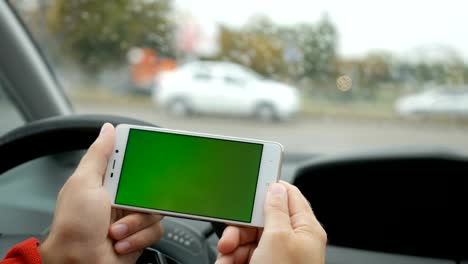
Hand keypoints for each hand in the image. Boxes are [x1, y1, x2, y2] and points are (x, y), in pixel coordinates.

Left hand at [39, 123, 163, 262]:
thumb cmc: (73, 227)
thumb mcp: (83, 183)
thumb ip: (98, 155)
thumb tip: (107, 130)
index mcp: (106, 182)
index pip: (131, 162)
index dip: (140, 160)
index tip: (147, 159)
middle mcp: (120, 199)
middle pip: (149, 187)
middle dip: (140, 198)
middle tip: (126, 202)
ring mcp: (131, 218)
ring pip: (155, 210)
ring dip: (136, 223)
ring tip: (115, 230)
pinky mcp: (140, 236)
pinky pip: (156, 230)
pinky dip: (139, 237)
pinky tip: (121, 241)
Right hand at [217, 181, 326, 263]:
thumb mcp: (278, 239)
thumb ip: (275, 210)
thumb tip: (275, 188)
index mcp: (304, 228)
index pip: (288, 196)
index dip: (268, 189)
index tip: (248, 190)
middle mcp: (291, 241)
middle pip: (261, 220)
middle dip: (240, 229)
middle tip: (230, 240)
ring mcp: (277, 257)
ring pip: (248, 240)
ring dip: (232, 249)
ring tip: (227, 260)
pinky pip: (243, 257)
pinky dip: (232, 261)